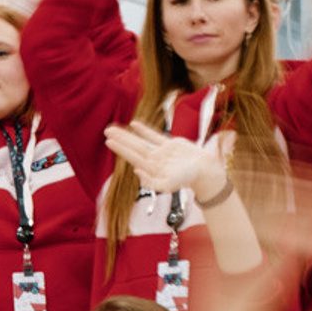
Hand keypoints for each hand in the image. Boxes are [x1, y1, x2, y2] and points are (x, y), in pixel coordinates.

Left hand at [103, 121, 226, 202]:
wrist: (205, 171)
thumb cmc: (187, 179)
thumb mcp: (168, 185)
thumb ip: (151, 182)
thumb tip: (136, 171)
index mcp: (151, 168)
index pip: (132, 156)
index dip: (120, 148)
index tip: (108, 141)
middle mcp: (153, 159)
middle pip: (133, 147)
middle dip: (120, 139)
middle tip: (106, 130)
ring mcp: (161, 151)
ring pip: (140, 141)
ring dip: (127, 134)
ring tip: (113, 128)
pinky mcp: (171, 144)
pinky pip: (154, 136)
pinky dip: (144, 130)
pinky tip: (134, 124)